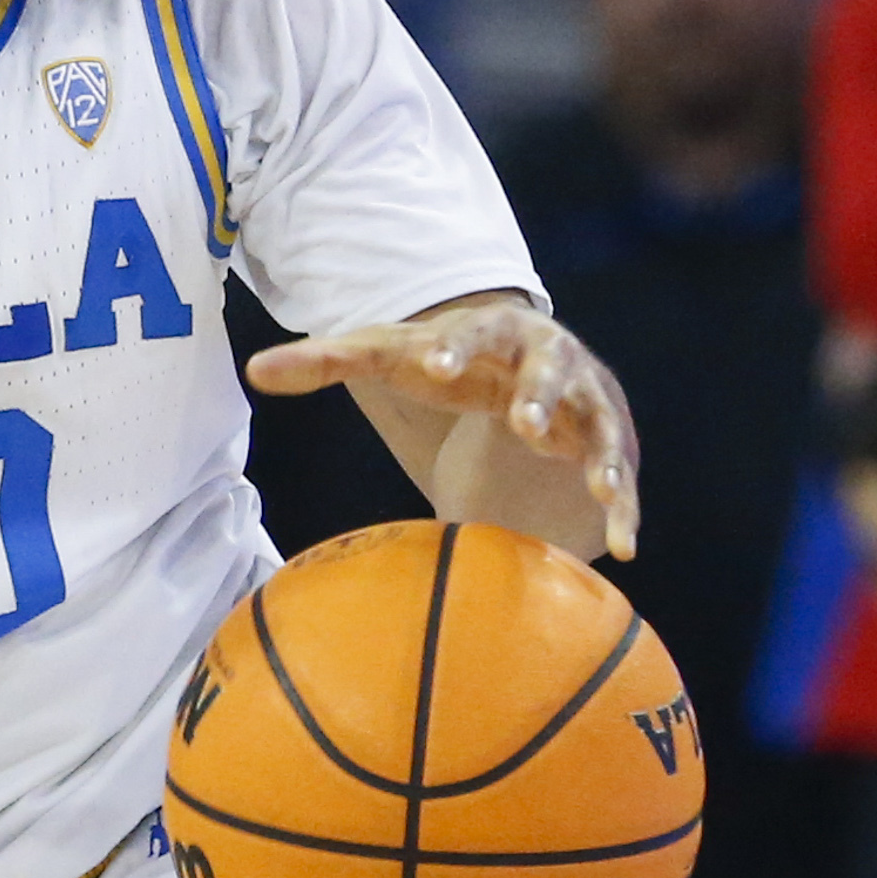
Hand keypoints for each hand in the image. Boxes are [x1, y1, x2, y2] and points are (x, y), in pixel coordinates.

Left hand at [245, 297, 640, 560]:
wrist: (517, 361)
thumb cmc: (445, 358)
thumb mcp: (388, 354)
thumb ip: (324, 361)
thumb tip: (254, 369)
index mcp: (493, 332)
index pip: (478, 329)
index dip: (459, 345)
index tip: (436, 363)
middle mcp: (548, 358)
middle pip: (551, 367)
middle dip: (540, 393)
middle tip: (524, 425)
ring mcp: (583, 400)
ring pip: (599, 423)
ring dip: (598, 453)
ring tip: (597, 487)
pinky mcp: (604, 443)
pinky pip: (619, 477)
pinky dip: (623, 508)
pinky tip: (623, 548)